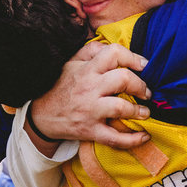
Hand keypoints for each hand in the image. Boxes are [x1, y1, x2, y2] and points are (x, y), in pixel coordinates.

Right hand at [28, 42, 151, 148]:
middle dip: (141, 85)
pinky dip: (132, 139)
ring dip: (139, 111)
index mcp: (86, 69)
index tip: (143, 65)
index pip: (114, 54)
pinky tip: (143, 136)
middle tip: (146, 92)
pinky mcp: (90, 131)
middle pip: (123, 80)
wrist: (39, 115)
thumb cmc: (60, 86)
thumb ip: (91, 51)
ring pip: (121, 108)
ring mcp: (90, 111)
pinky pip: (114, 138)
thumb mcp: (70, 63)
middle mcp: (89, 88)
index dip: (133, 58)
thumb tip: (112, 47)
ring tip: (145, 112)